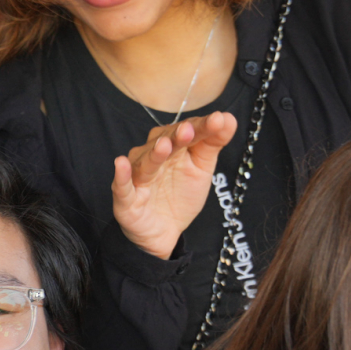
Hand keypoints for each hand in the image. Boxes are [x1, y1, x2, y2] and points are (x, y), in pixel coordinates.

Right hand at [112, 111, 237, 259]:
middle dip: (177, 136)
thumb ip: (213, 143)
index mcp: (173, 146)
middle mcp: (153, 155)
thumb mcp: (202, 168)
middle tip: (189, 130)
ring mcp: (138, 176)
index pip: (187, 131)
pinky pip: (122, 185)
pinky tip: (121, 164)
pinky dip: (121, 175)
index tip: (218, 120)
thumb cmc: (180, 195)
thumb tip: (229, 118)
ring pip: (145, 161)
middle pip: (165, 141)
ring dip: (154, 154)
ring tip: (164, 146)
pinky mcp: (126, 197)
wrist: (165, 231)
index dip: (202, 126)